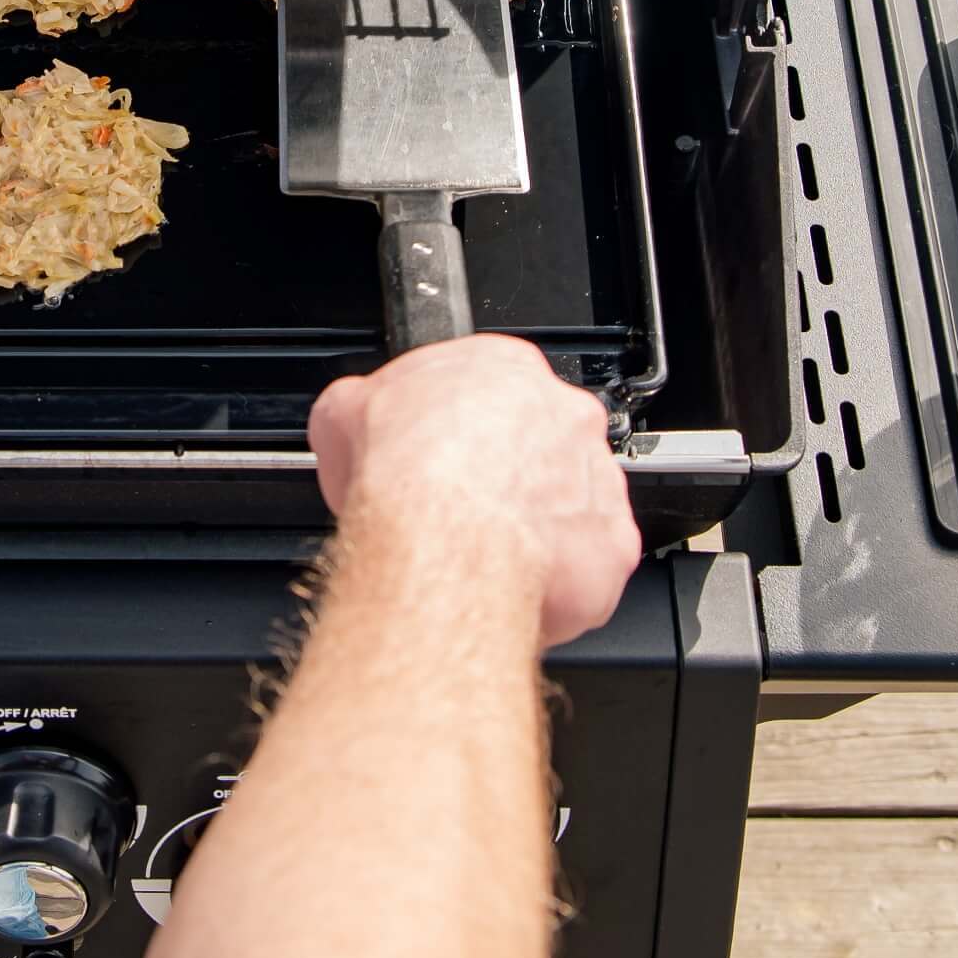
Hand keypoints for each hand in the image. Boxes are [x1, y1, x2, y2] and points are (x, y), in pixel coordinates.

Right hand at [306, 332, 639, 648]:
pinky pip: (589, 566)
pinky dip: (558, 583)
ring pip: (571, 507)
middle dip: (508, 477)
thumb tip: (353, 416)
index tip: (443, 456)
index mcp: (506, 370)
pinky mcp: (612, 544)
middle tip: (463, 511)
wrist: (442, 539)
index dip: (462, 430)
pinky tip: (513, 588)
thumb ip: (365, 406)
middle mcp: (565, 415)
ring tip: (485, 558)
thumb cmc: (405, 476)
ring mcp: (597, 480)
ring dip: (536, 530)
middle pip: (542, 445)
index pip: (494, 392)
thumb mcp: (345, 412)